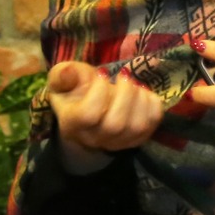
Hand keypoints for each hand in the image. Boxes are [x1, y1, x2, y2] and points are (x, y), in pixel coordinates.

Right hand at [47, 60, 163, 174]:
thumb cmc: (74, 92)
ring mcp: (117, 143)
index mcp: (72, 124)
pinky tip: (143, 92)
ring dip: (140, 99)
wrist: (86, 114)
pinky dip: (153, 105)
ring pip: (137, 127)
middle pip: (115, 124)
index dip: (99, 91)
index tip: (102, 73)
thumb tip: (67, 71)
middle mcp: (94, 138)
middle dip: (124, 94)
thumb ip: (62, 74)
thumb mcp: (62, 79)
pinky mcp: (137, 139)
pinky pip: (152, 124)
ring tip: (134, 84)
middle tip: (123, 76)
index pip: (88, 114)